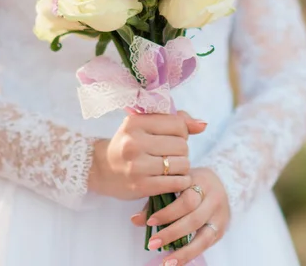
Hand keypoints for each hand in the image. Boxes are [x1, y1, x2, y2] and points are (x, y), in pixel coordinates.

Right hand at [88, 112, 206, 199]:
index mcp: (135, 122)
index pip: (178, 124)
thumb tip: (203, 125)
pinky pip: (177, 182)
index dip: (181, 132)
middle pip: (182, 146)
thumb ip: (176, 121)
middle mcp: (134, 142)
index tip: (171, 138)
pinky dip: (181, 181)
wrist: (102, 169)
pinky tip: (174, 179)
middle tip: (170, 155)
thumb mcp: (145, 125)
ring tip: (171, 167)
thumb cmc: (130, 144)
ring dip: (182, 167)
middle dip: (182, 151)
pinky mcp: (141, 185)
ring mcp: (137, 165)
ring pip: (182, 164)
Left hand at [131, 168, 229, 265]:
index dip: (168, 212)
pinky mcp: (220, 230)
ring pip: (203, 237)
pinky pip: (205, 245)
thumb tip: (135, 219)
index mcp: (201, 183)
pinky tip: (175, 262)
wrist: (221, 183)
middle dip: (171, 233)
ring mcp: (219, 216)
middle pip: (194, 219)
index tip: (150, 221)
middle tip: (152, 243)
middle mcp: (213, 200)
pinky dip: (190, 255)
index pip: (186, 200)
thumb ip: (156, 200)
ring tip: (166, 262)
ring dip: (184, 252)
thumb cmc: (190, 183)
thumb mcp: (175, 185)